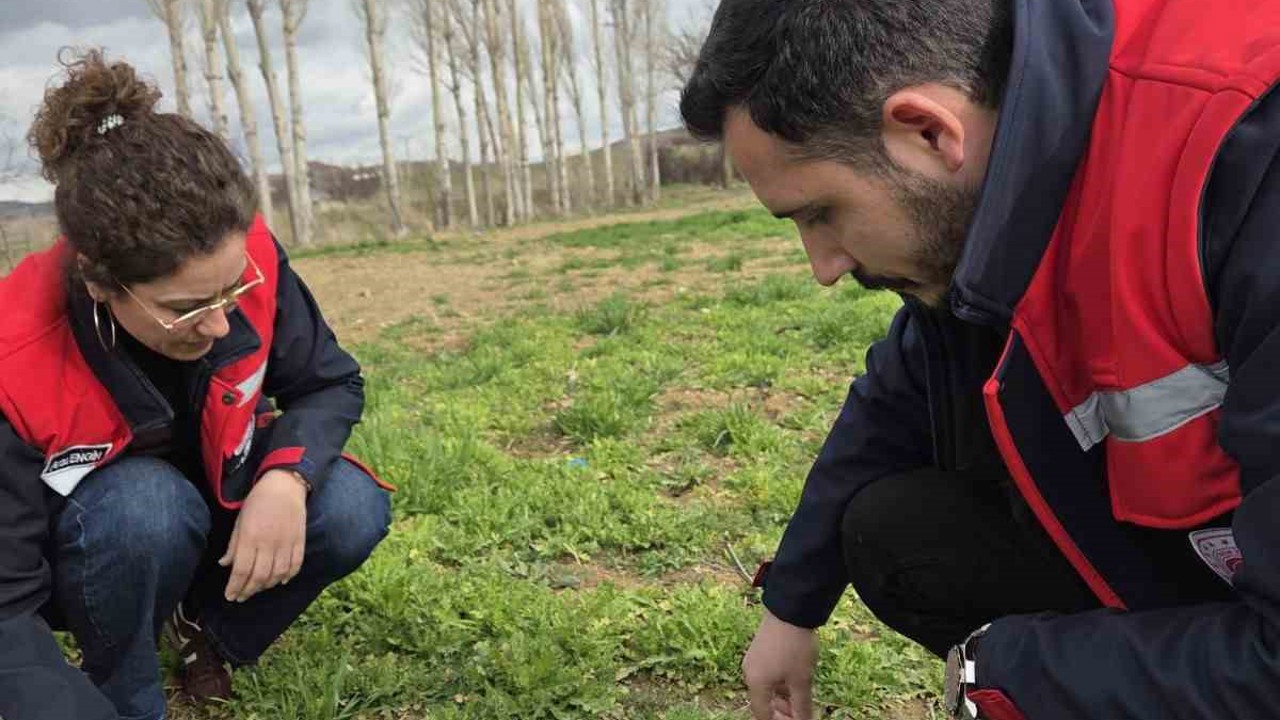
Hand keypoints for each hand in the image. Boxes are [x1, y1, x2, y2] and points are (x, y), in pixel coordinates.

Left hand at [219, 469, 307, 602]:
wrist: (285, 485)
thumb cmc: (258, 501)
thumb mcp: (240, 520)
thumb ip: (233, 544)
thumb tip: (225, 564)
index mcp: (250, 537)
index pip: (242, 570)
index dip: (235, 586)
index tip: (230, 596)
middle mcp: (269, 543)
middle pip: (259, 576)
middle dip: (248, 590)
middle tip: (241, 597)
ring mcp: (286, 543)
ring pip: (277, 574)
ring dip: (266, 586)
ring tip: (258, 589)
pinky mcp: (299, 541)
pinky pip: (295, 565)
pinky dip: (288, 576)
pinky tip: (280, 581)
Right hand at [744, 609, 818, 719]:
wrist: (790, 609)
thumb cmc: (795, 647)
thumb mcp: (802, 680)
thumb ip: (802, 707)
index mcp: (756, 683)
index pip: (763, 715)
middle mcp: (749, 673)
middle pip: (763, 702)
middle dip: (782, 712)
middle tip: (801, 714)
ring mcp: (753, 660)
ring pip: (767, 688)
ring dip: (783, 698)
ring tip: (802, 700)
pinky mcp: (759, 650)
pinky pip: (767, 675)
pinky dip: (780, 684)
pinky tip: (795, 683)